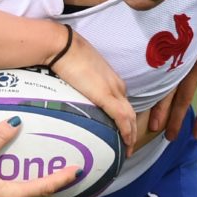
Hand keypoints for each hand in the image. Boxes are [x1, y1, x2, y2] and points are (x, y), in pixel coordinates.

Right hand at [50, 29, 135, 152]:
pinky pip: (121, 118)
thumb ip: (83, 83)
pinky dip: (126, 131)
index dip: (126, 119)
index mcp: (112, 80)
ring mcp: (113, 91)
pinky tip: (126, 142)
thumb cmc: (68, 55)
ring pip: (130, 117)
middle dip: (132, 130)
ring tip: (128, 150)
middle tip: (128, 146)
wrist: (64, 47)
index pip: (123, 103)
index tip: (123, 131)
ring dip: (131, 135)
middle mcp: (117, 86)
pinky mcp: (106, 96)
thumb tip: (76, 92)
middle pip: (130, 112)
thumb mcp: (80, 71)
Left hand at [148, 3, 196, 140]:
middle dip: (175, 120)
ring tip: (196, 137)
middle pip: (183, 97)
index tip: (152, 125)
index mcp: (184, 54)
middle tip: (168, 138)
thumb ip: (182, 47)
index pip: (167, 84)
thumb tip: (165, 61)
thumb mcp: (194, 30)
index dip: (160, 107)